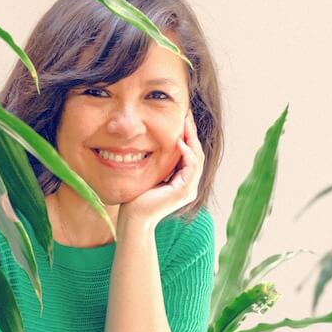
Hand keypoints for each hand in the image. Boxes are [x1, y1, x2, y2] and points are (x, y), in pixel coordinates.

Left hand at [118, 110, 204, 227]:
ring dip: (192, 139)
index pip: (190, 153)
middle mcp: (189, 185)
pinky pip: (191, 168)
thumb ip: (158, 162)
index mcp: (182, 180)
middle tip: (187, 113)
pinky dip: (187, 154)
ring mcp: (188, 189)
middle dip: (192, 132)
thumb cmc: (136, 198)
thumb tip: (153, 142)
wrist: (133, 218)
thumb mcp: (150, 174)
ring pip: (198, 158)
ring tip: (185, 122)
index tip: (182, 117)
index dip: (187, 135)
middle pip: (197, 152)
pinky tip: (179, 143)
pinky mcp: (183, 192)